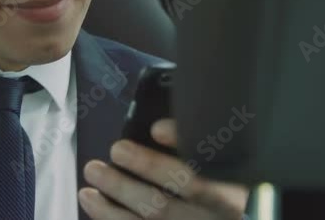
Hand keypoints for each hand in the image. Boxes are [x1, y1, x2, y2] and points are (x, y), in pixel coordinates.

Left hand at [79, 118, 249, 218]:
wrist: (202, 217)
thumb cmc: (204, 179)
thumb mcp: (212, 159)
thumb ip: (193, 138)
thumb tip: (159, 115)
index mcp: (233, 185)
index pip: (215, 162)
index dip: (185, 144)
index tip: (158, 128)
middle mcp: (218, 211)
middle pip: (186, 188)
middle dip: (147, 166)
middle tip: (117, 148)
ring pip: (156, 214)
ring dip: (119, 190)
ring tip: (93, 170)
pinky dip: (109, 215)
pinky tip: (91, 199)